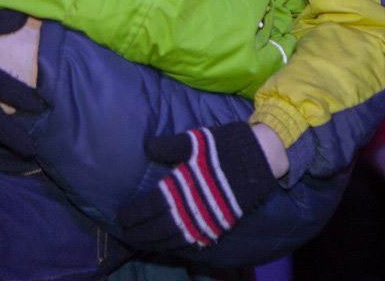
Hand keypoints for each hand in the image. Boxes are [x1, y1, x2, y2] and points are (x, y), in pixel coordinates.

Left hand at [117, 123, 276, 250]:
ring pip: (176, 237)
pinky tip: (170, 245)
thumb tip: (146, 146)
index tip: (121, 216)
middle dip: (141, 232)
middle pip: (161, 226)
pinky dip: (179, 245)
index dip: (135, 213)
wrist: (263, 157)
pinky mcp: (221, 224)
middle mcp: (194, 205)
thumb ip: (171, 145)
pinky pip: (195, 241)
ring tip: (142, 242)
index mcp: (185, 184)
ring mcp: (209, 218)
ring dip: (156, 242)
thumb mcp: (197, 139)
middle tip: (126, 234)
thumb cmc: (228, 145)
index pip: (153, 205)